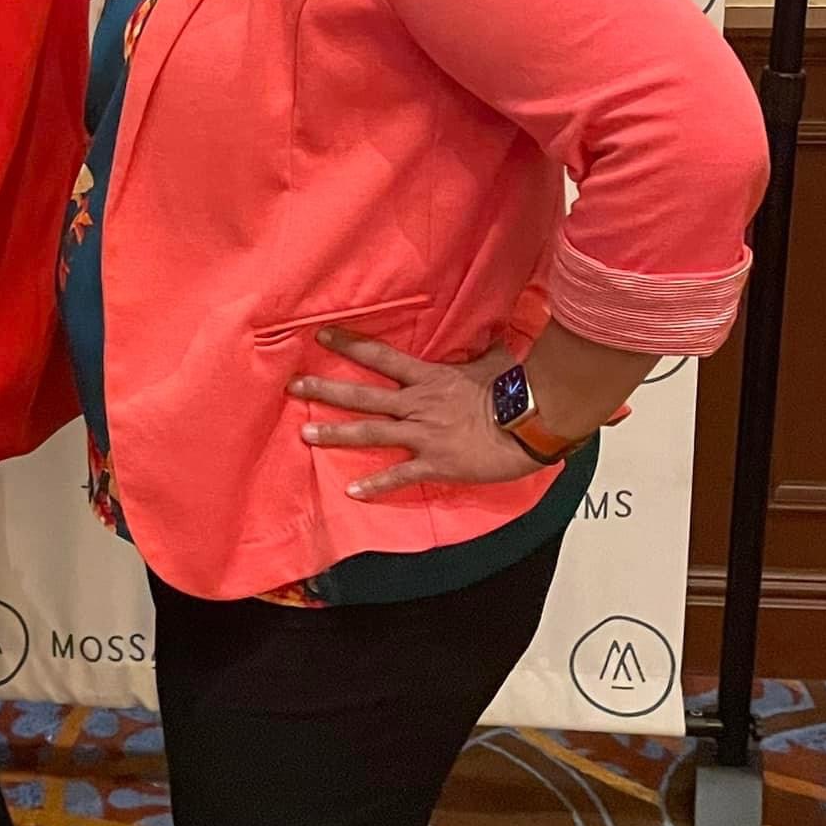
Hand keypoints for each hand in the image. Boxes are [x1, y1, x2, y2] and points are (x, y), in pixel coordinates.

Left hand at [288, 329, 543, 498]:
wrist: (531, 423)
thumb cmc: (515, 390)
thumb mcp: (493, 361)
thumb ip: (478, 351)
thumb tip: (485, 333)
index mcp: (428, 378)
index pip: (380, 357)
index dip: (349, 345)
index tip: (321, 337)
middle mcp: (417, 404)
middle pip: (363, 395)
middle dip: (325, 390)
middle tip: (293, 387)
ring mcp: (423, 435)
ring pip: (371, 433)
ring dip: (336, 434)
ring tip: (305, 435)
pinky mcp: (435, 464)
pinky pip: (400, 476)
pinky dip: (376, 485)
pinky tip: (352, 492)